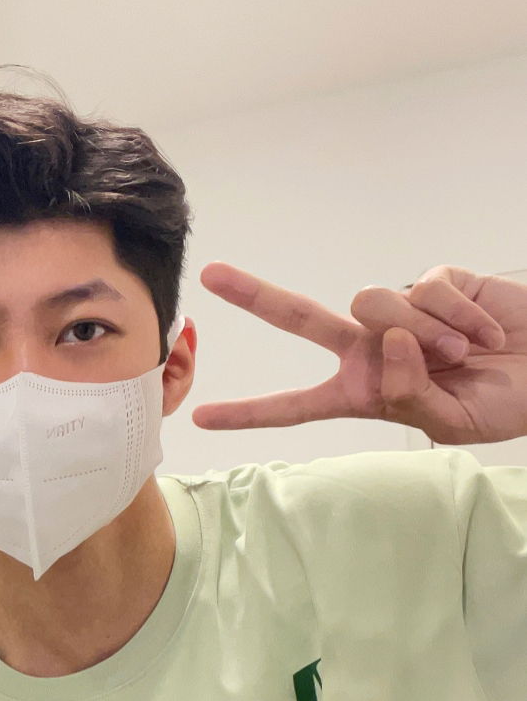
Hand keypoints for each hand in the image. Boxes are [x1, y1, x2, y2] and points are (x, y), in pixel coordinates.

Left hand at [193, 262, 526, 444]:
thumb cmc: (503, 403)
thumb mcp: (454, 423)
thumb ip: (412, 395)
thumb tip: (388, 346)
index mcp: (363, 393)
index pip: (297, 408)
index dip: (251, 414)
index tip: (202, 418)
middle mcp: (371, 349)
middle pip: (302, 319)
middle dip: (256, 296)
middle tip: (211, 276)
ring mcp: (400, 313)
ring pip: (376, 305)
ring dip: (425, 335)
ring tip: (463, 356)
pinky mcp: (435, 281)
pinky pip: (429, 290)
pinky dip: (461, 317)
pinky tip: (484, 333)